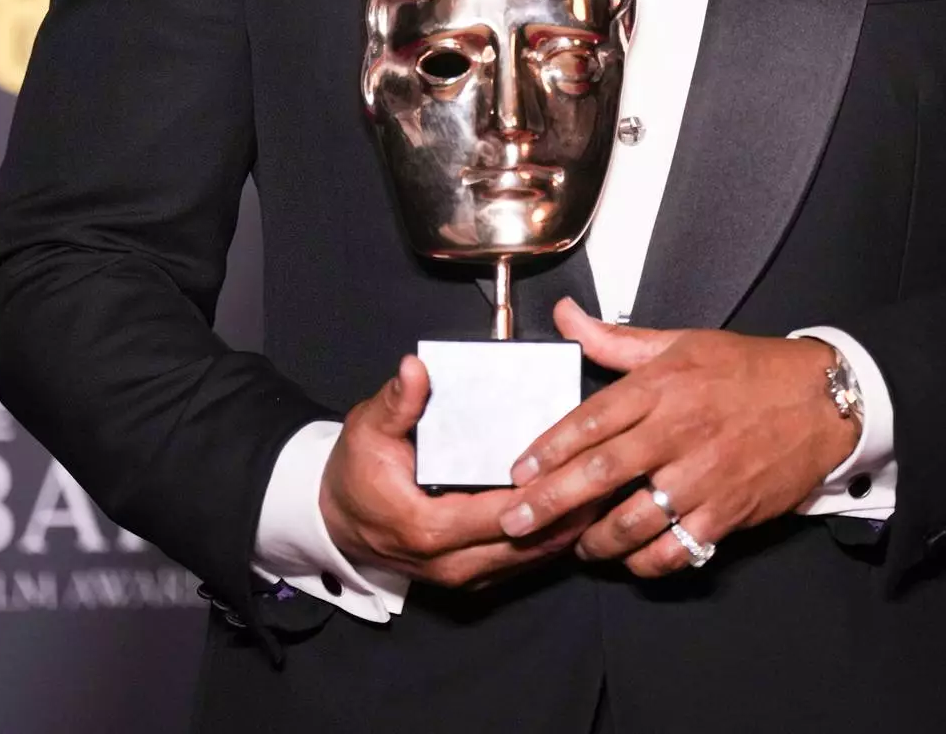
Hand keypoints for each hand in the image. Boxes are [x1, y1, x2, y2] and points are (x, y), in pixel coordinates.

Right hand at [319, 354, 595, 588]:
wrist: (336, 519)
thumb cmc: (356, 472)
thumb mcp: (369, 429)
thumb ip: (398, 401)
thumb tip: (417, 369)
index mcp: (430, 527)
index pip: (501, 514)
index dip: (541, 493)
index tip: (577, 467)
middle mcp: (452, 561)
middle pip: (526, 542)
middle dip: (569, 513)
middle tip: (609, 477)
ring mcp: (464, 575)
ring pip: (530, 558)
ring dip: (567, 528)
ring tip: (606, 492)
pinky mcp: (472, 576)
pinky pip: (521, 563)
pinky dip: (551, 540)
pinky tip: (578, 512)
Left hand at [497, 299, 856, 577]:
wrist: (820, 399)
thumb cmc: (746, 368)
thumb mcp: (680, 342)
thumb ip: (616, 339)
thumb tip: (565, 315)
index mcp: (662, 385)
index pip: (592, 419)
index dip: (549, 448)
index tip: (517, 471)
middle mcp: (678, 431)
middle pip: (601, 472)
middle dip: (552, 502)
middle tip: (515, 522)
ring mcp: (703, 476)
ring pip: (634, 520)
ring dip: (596, 541)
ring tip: (576, 545)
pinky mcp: (728, 512)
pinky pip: (677, 550)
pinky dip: (647, 563)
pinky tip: (630, 560)